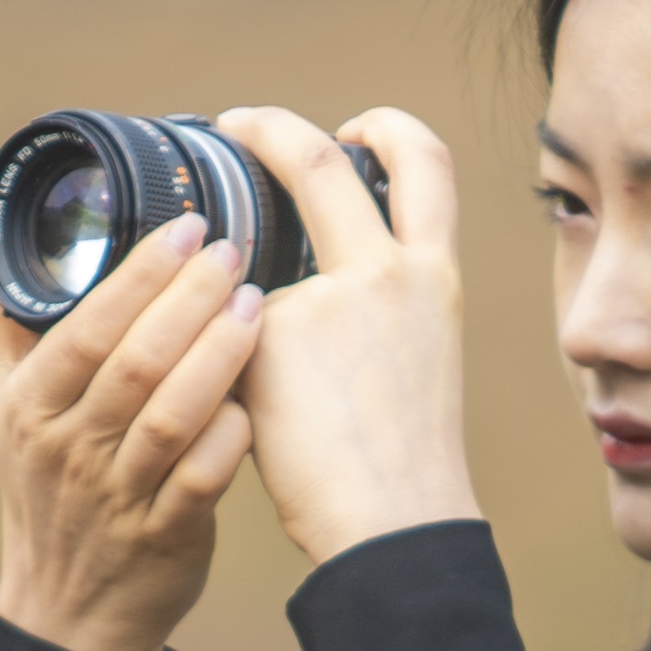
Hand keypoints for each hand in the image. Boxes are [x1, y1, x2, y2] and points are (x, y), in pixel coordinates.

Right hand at [0, 213, 265, 650]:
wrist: (68, 614)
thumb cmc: (45, 490)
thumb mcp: (5, 409)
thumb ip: (11, 326)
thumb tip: (6, 240)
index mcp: (30, 407)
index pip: (85, 328)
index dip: (139, 275)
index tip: (186, 228)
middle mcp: (68, 449)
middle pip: (135, 362)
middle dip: (189, 299)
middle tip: (234, 251)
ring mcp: (117, 495)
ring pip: (173, 415)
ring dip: (220, 355)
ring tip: (257, 304)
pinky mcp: (166, 535)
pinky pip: (206, 476)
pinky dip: (233, 432)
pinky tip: (260, 394)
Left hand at [211, 105, 474, 567]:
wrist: (394, 526)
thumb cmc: (402, 462)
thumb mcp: (415, 354)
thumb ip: (364, 303)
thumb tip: (278, 283)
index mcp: (434, 276)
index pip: (425, 161)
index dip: (383, 125)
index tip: (345, 125)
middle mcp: (387, 273)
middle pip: (322, 157)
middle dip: (269, 126)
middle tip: (237, 124)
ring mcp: (323, 302)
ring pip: (251, 270)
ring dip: (227, 296)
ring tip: (232, 349)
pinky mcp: (265, 339)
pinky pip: (221, 334)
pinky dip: (216, 364)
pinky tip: (231, 414)